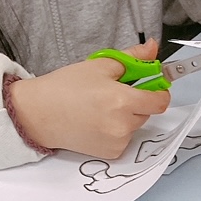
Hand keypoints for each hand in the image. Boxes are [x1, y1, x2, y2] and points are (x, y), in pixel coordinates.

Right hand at [9, 39, 170, 159]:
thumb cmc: (66, 87)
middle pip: (147, 112)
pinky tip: (97, 123)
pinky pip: (124, 139)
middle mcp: (123, 125)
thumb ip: (131, 58)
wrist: (40, 113)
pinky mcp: (112, 154)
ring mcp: (118, 142)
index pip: (160, 101)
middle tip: (114, 93)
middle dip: (137, 101)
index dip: (159, 91)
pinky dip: (117, 131)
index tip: (151, 86)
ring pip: (135, 126)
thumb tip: (153, 47)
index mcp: (123, 100)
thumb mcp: (100, 65)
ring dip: (127, 117)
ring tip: (101, 108)